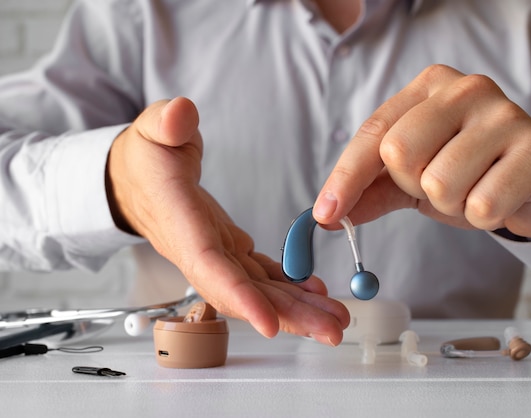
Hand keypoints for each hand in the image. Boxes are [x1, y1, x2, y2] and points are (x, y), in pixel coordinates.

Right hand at [106, 97, 348, 344]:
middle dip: (287, 315)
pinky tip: (318, 293)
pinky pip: (261, 275)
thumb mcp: (150, 131)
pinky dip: (289, 287)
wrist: (136, 180)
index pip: (209, 266)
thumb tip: (180, 114)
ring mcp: (217, 254)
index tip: (269, 324)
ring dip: (298, 309)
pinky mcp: (230, 249)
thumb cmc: (144, 157)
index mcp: (181, 223)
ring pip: (258, 290)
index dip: (239, 297)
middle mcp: (200, 250)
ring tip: (337, 319)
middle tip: (332, 331)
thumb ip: (164, 125)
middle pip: (245, 292)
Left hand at [313, 65, 530, 238]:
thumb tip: (328, 215)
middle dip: (413, 185)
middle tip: (440, 184)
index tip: (325, 215)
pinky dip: (483, 216)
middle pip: (400, 152)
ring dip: (451, 204)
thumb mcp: (413, 179)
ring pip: (440, 183)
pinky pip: (482, 204)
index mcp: (428, 87)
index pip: (373, 133)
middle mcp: (465, 89)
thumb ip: (371, 191)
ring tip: (474, 189)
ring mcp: (504, 114)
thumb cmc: (470, 174)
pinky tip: (500, 197)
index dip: (345, 178)